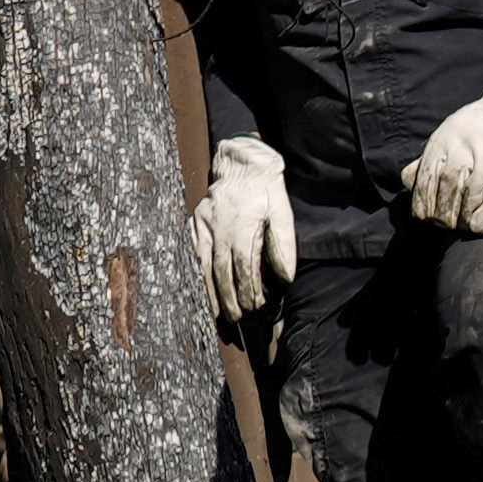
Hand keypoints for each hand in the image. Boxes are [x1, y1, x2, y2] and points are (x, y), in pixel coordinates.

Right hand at [195, 135, 295, 324]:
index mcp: (243, 226)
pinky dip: (200, 275)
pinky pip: (196, 254)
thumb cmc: (267, 190)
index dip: (250, 289)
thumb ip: (283, 245)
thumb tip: (286, 278)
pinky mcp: (197, 223)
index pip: (246, 266)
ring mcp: (205, 226)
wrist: (242, 162)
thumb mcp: (282, 213)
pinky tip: (205, 290)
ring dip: (214, 292)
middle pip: (224, 271)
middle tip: (238, 318)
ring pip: (207, 265)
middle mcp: (221, 228)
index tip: (256, 307)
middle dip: (231, 297)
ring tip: (220, 314)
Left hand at [403, 87, 482, 235]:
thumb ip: (427, 158)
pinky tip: (476, 224)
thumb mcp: (446, 133)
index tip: (425, 215)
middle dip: (440, 217)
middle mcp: (463, 154)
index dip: (422, 206)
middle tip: (443, 222)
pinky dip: (480, 223)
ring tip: (460, 223)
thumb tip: (408, 182)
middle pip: (443, 200)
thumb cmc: (476, 127)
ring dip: (459, 222)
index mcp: (443, 143)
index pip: (424, 184)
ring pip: (464, 209)